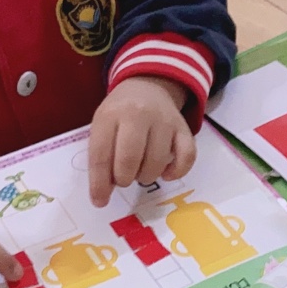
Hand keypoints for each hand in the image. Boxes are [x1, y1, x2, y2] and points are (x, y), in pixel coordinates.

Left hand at [89, 76, 193, 207]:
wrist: (147, 86)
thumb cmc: (120, 113)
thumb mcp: (102, 126)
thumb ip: (101, 157)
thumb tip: (103, 196)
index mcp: (110, 115)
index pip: (101, 154)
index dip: (99, 183)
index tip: (100, 201)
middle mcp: (138, 115)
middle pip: (129, 159)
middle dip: (124, 178)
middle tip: (124, 178)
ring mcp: (164, 121)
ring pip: (156, 162)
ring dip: (146, 176)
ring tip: (140, 170)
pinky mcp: (184, 128)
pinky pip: (186, 157)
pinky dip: (176, 172)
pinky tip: (166, 173)